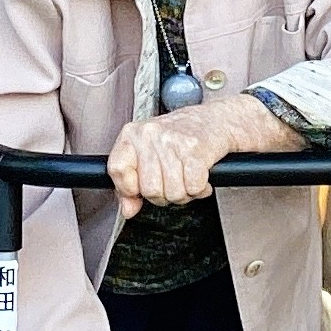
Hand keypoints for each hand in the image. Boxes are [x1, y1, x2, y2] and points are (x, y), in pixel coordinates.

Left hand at [107, 93, 288, 209]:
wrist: (213, 121)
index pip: (117, 169)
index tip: (140, 188)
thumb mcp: (146, 155)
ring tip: (185, 177)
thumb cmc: (177, 138)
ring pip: (173, 193)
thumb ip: (129, 185)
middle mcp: (150, 135)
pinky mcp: (196, 150)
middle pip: (150, 189)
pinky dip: (199, 189)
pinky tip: (199, 176)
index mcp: (132, 134)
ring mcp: (173, 142)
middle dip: (164, 194)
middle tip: (172, 181)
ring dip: (184, 193)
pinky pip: (193, 188)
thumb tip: (128, 210)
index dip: (130, 187)